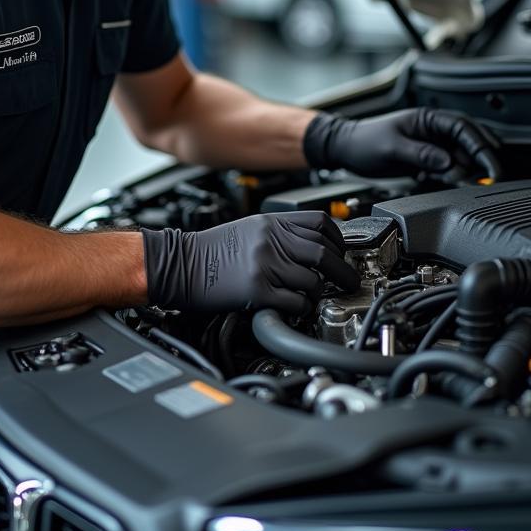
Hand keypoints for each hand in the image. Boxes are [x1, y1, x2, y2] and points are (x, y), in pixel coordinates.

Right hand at [141, 211, 358, 315]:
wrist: (180, 265)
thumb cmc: (210, 250)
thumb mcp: (248, 229)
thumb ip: (279, 233)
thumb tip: (312, 244)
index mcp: (270, 223)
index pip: (320, 223)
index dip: (339, 239)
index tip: (343, 251)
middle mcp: (270, 240)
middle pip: (324, 252)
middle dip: (344, 270)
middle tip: (350, 280)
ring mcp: (264, 265)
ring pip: (313, 279)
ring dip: (321, 291)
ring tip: (318, 296)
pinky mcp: (257, 291)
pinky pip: (295, 301)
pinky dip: (303, 307)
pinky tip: (299, 308)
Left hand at [303, 107, 500, 180]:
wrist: (345, 149)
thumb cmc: (364, 141)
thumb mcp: (392, 148)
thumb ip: (421, 154)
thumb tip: (448, 162)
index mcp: (428, 119)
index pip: (464, 129)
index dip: (481, 147)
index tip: (491, 167)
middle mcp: (433, 130)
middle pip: (469, 142)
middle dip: (482, 160)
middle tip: (492, 179)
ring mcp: (431, 145)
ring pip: (461, 157)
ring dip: (467, 170)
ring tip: (466, 183)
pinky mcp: (426, 159)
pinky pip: (448, 167)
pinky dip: (455, 176)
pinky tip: (453, 183)